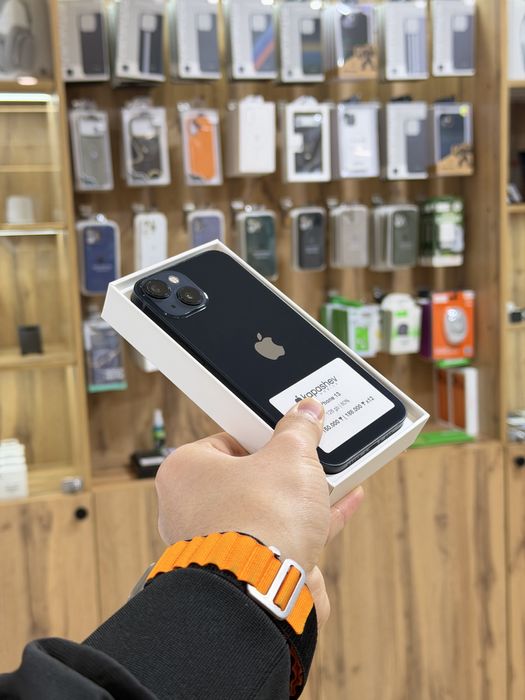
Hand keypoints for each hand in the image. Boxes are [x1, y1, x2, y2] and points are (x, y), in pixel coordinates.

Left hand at [156, 398, 363, 574]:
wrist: (266, 588)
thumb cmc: (259, 519)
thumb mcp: (290, 455)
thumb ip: (300, 430)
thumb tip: (305, 413)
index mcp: (184, 471)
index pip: (227, 440)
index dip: (262, 435)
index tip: (286, 434)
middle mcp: (190, 509)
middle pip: (247, 476)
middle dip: (283, 470)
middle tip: (306, 457)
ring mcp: (217, 542)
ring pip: (265, 509)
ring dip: (299, 497)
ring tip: (328, 479)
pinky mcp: (244, 567)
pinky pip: (278, 536)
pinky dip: (308, 522)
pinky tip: (339, 506)